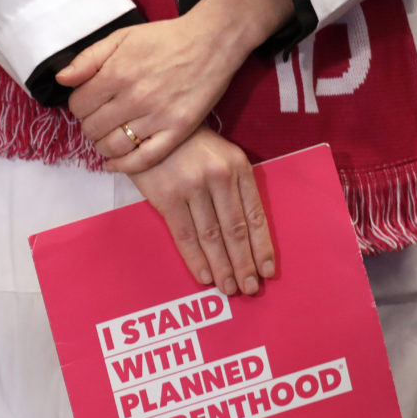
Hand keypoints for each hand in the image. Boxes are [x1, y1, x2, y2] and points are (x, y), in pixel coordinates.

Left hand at [57, 13, 246, 173]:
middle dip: (90, 126)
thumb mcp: (122, 37)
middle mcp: (134, 98)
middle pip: (92, 128)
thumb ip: (88, 59)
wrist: (211, 42)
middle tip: (99, 120)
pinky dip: (123, 166)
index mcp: (117, 73)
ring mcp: (156, 117)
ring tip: (107, 138)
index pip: (78, 106)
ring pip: (113, 147)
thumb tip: (62, 80)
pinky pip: (143, 159)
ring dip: (102, 146)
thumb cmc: (165, 38)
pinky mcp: (177, 131)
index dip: (79, 106)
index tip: (89, 104)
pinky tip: (114, 163)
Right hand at [128, 125, 274, 294]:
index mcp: (239, 168)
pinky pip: (185, 236)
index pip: (255, 215)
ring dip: (222, 267)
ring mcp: (192, 187)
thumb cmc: (190, 147)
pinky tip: (205, 277)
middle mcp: (219, 177)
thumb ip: (235, 188)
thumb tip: (247, 236)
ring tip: (229, 289)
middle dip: (244, 264)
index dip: (262, 247)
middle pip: (236, 231)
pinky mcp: (167, 197)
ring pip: (212, 237)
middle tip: (250, 289)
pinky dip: (196, 260)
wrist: (149, 128)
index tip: (267, 271)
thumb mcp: (222, 157)